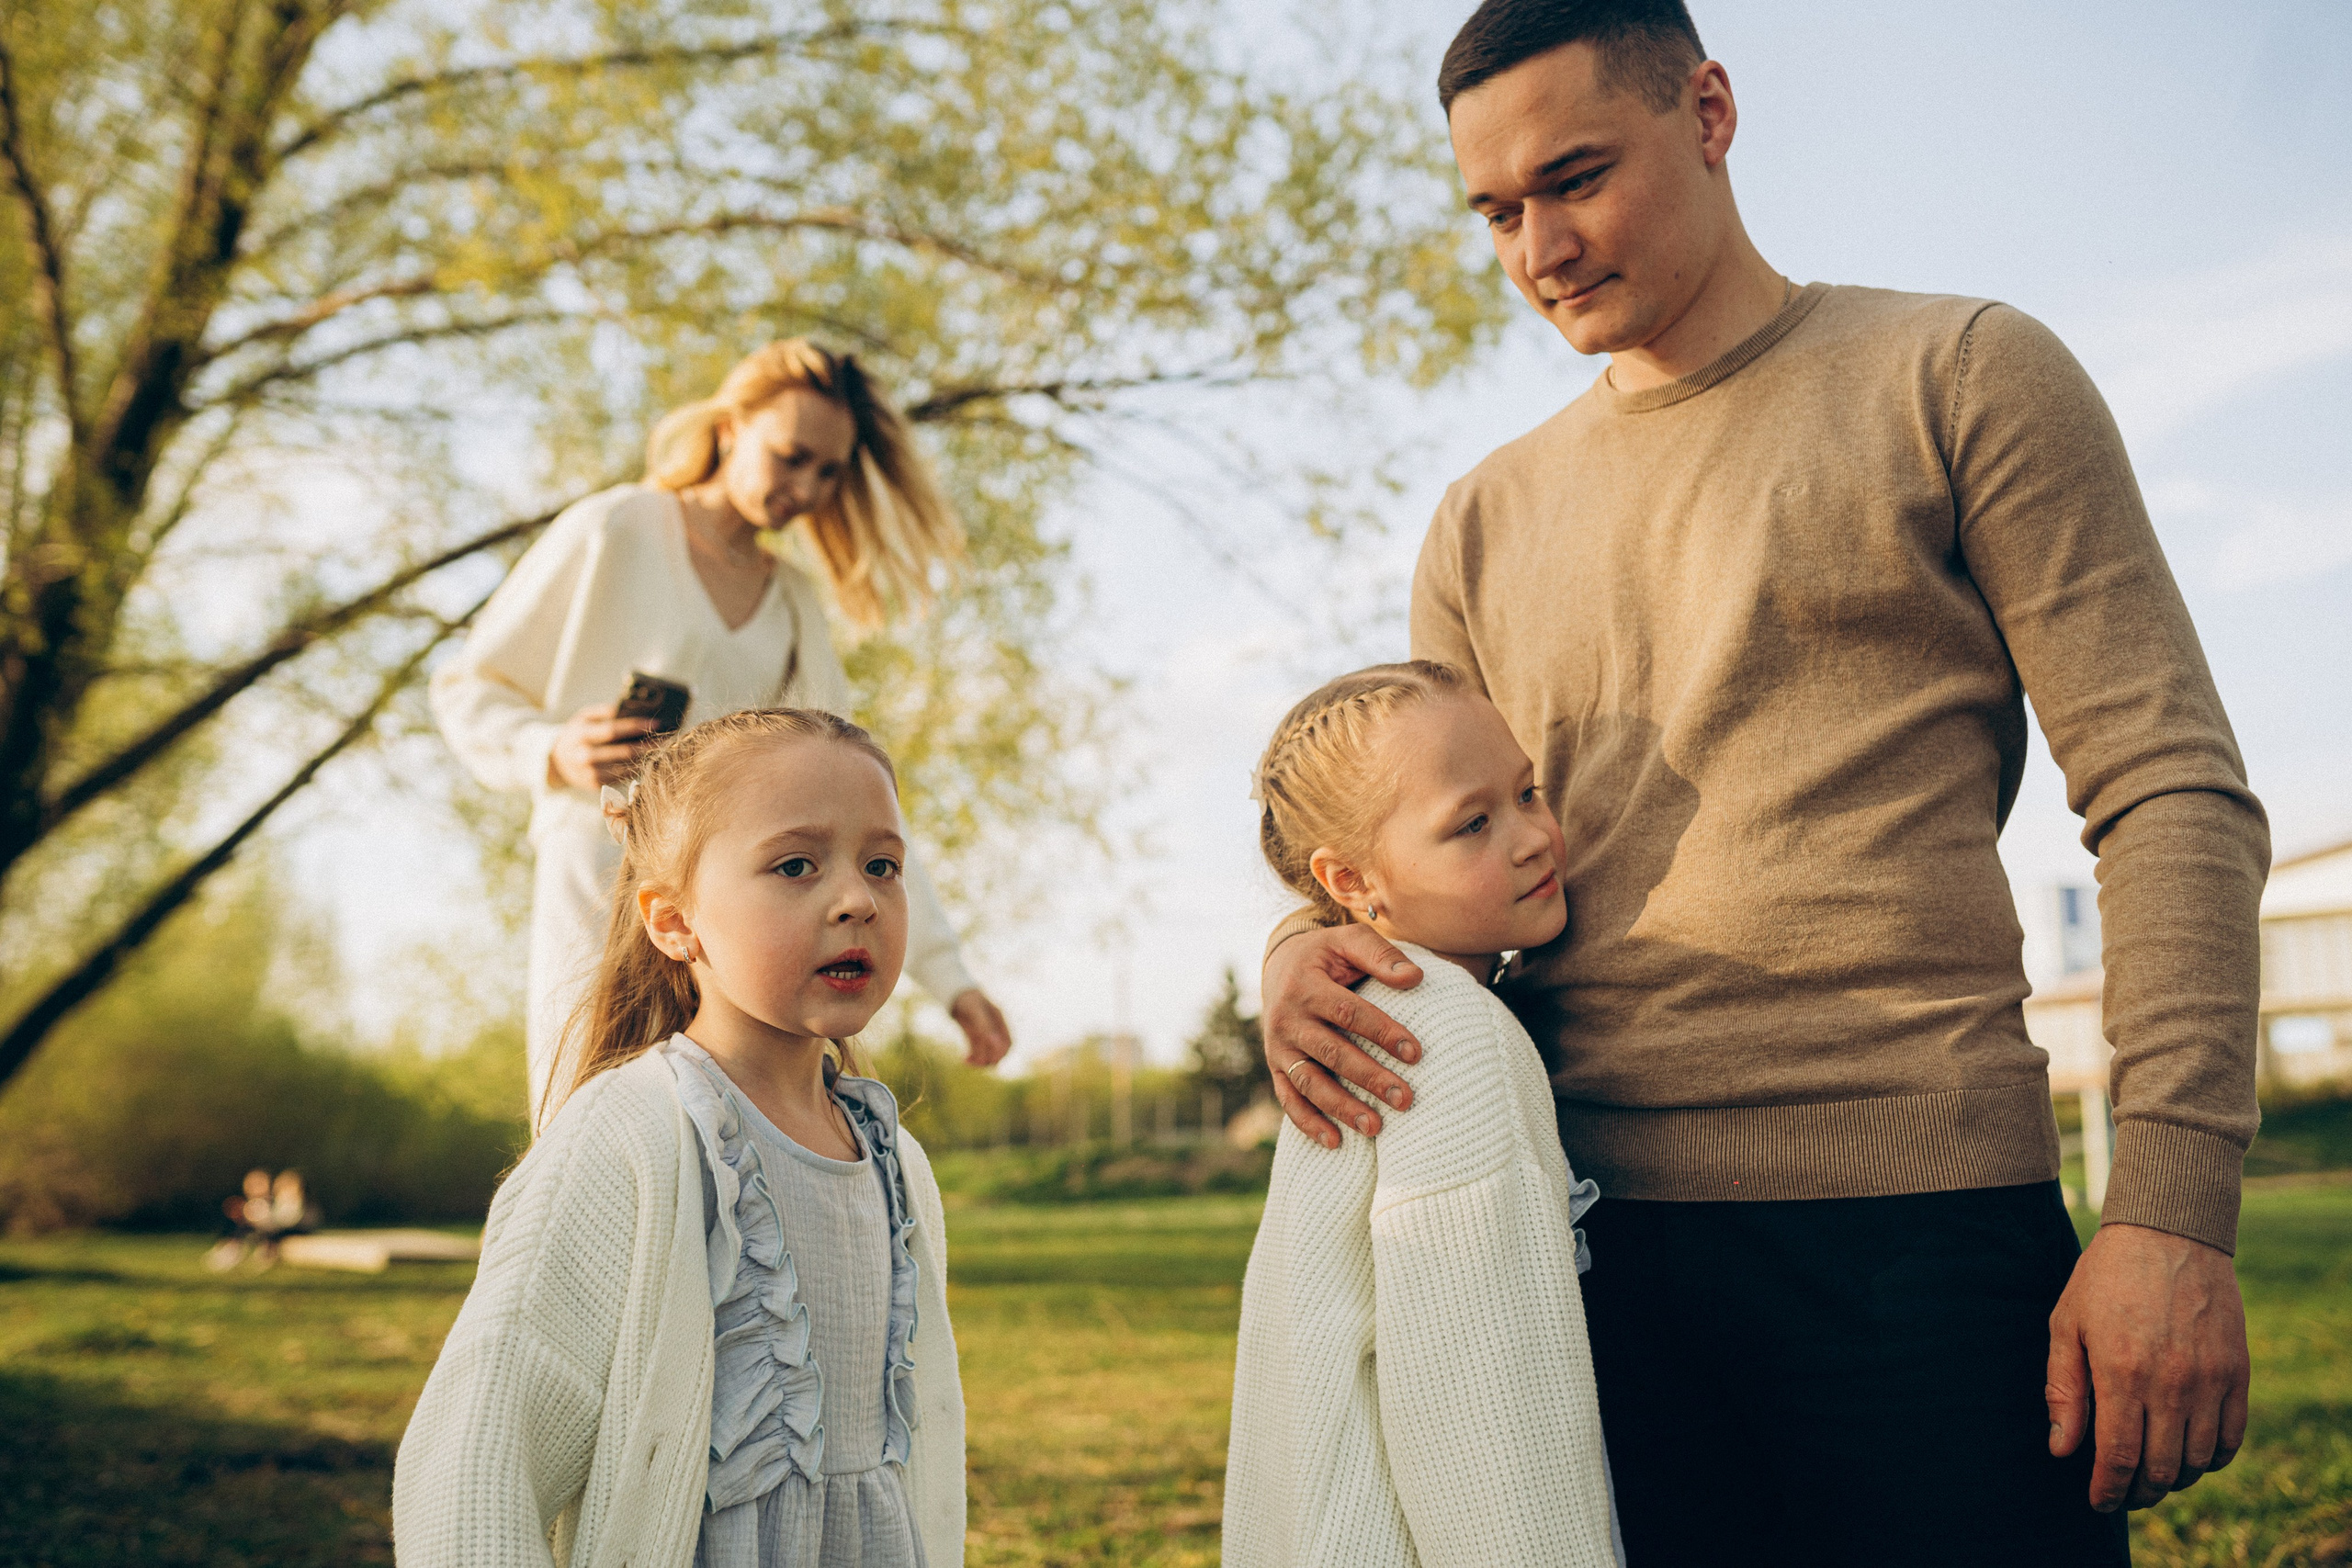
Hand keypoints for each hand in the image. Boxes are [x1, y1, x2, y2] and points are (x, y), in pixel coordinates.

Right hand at [548, 702, 656, 790]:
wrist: (557, 761)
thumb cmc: (578, 733)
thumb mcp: (584, 717)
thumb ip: (605, 712)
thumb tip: (631, 708)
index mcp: (581, 735)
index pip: (612, 730)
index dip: (636, 727)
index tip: (657, 722)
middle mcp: (584, 757)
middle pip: (623, 752)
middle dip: (648, 744)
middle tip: (668, 737)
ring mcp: (590, 774)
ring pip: (626, 766)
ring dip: (647, 757)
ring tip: (663, 748)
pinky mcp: (597, 786)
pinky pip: (623, 776)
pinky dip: (638, 767)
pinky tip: (650, 759)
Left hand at [948, 988, 1011, 1066]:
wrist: (955, 994)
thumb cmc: (967, 1000)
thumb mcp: (975, 1012)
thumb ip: (985, 1026)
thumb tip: (994, 1043)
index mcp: (999, 1021)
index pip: (1008, 1043)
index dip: (1001, 1053)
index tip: (990, 1058)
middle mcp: (994, 1029)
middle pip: (999, 1051)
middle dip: (989, 1058)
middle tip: (976, 1062)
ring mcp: (984, 1033)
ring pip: (987, 1053)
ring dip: (980, 1060)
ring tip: (967, 1061)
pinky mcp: (973, 1036)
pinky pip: (976, 1051)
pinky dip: (972, 1057)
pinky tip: (964, 1059)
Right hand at [1262, 925, 1425, 1148]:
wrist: (1280, 965)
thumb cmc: (1326, 955)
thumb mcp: (1349, 941)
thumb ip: (1380, 954)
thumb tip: (1415, 978)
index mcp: (1306, 985)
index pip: (1347, 1012)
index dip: (1381, 1032)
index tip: (1415, 1053)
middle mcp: (1287, 1018)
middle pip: (1331, 1052)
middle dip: (1369, 1078)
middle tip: (1405, 1099)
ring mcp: (1278, 1046)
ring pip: (1309, 1082)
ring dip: (1341, 1107)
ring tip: (1375, 1128)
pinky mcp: (1276, 1066)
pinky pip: (1288, 1099)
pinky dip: (1308, 1123)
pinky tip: (1335, 1142)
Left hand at [2047, 1221, 2250, 1512]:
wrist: (2169, 1233)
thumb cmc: (2106, 1277)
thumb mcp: (2066, 1324)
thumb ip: (2063, 1390)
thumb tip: (2061, 1449)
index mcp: (2122, 1372)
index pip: (2119, 1458)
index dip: (2107, 1490)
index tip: (2098, 1502)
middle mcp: (2172, 1382)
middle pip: (2161, 1468)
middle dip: (2139, 1492)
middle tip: (2123, 1492)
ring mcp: (2210, 1379)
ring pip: (2198, 1460)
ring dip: (2174, 1479)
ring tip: (2152, 1475)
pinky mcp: (2237, 1372)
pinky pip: (2231, 1438)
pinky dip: (2212, 1459)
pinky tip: (2189, 1454)